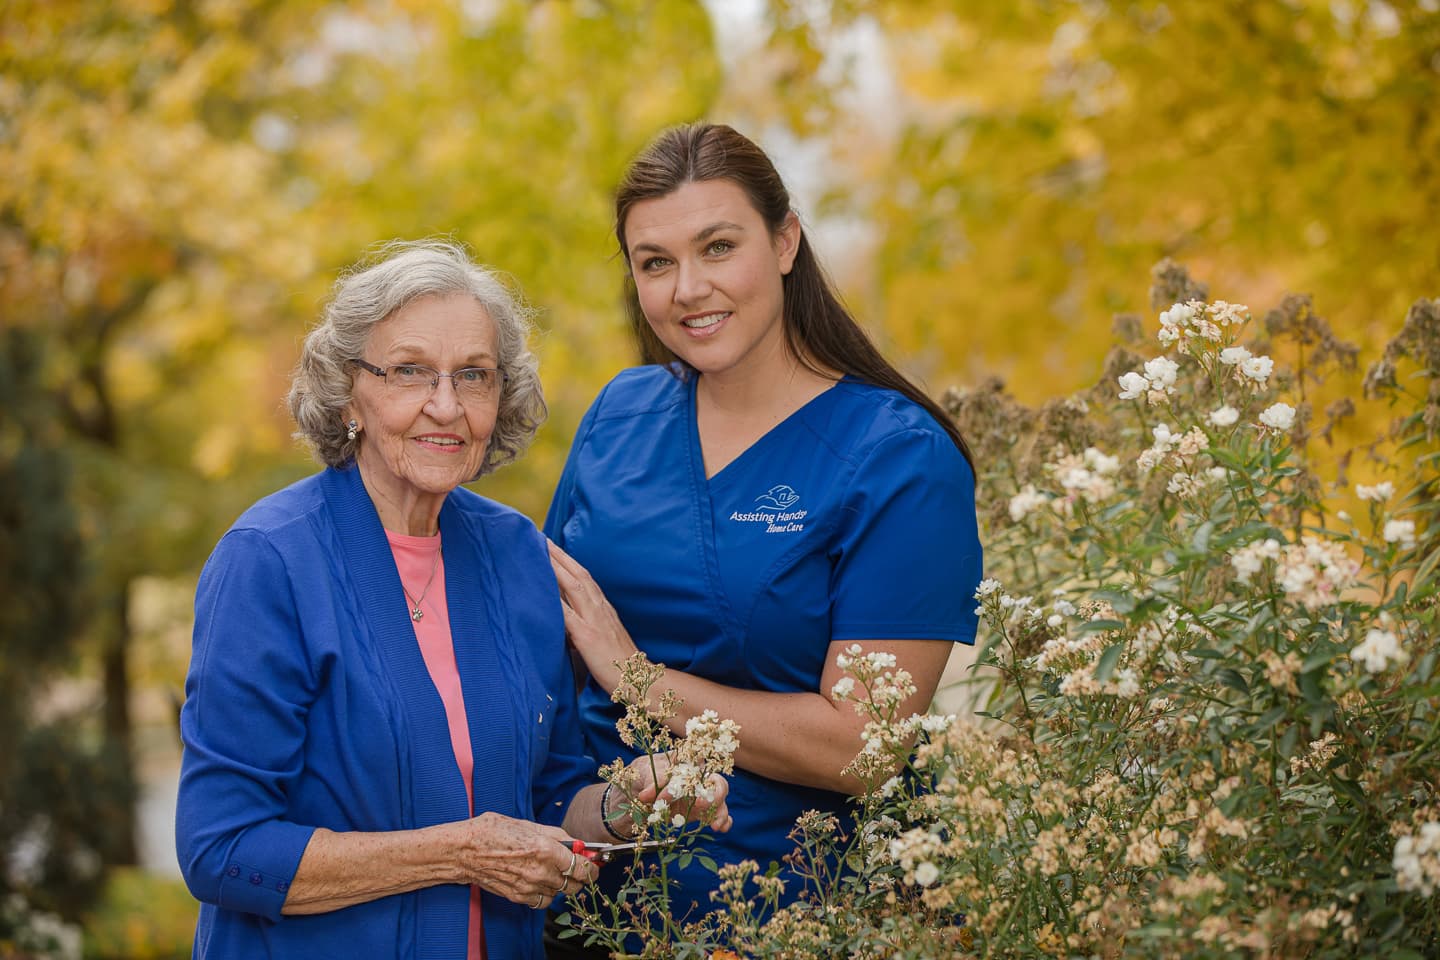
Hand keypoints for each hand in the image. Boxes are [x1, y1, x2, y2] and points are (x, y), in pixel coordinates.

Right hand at [451, 812, 599, 908]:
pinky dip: (546, 893)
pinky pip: (543, 901)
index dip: (593, 867)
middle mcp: (540, 871)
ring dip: (562, 884)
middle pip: (575, 884)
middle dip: (580, 876)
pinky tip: (540, 881)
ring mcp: (529, 887)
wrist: (464, 851)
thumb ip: (556, 835)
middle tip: (577, 867)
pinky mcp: (518, 897)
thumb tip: (576, 843)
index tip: (595, 865)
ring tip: (553, 871)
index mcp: (546, 849)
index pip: (582, 867)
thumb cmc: (492, 831)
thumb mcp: (528, 824)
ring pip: (560, 893)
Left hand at [548, 540, 637, 692]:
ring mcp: (594, 620)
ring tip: (540, 552)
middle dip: (559, 555)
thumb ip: (586, 624)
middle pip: (577, 574)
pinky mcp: (588, 637)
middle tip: (540, 537)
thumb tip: (566, 619)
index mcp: (603, 607)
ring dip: (556, 568)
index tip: (552, 546)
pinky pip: (568, 615)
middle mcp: (599, 608)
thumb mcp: (603, 636)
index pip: (583, 577)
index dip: (567, 561)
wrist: (639, 679)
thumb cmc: (619, 662)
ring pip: (573, 587)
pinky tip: (541, 589)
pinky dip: (555, 600)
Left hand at [617, 752, 733, 833]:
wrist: (634, 795)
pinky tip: (720, 827)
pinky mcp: (700, 812)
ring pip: (720, 798)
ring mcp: (700, 794)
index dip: (683, 779)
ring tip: (714, 824)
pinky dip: (723, 820)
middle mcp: (696, 776)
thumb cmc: (641, 776)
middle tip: (698, 804)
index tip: (663, 797)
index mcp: (685, 760)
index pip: (692, 765)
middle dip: (711, 793)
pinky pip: (719, 813)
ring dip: (719, 810)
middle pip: (715, 780)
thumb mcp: (642, 774)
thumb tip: (647, 794)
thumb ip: (649, 781)